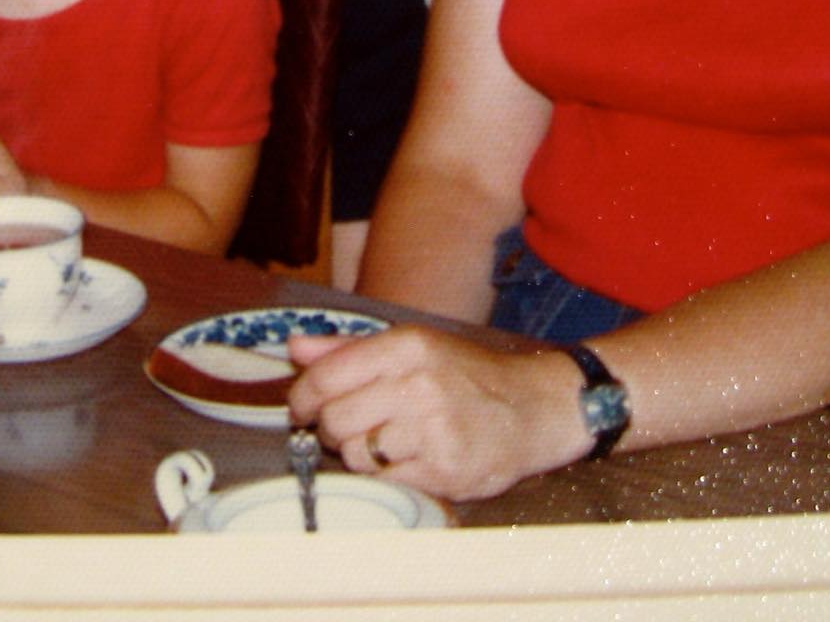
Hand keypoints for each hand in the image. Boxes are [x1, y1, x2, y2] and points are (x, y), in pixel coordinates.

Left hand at [285, 326, 584, 502]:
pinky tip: (412, 459)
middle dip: (333, 430)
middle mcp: (419, 384)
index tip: (304, 408)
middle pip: (335, 420)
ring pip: (356, 455)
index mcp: (407, 346)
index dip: (304, 398)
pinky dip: (390, 476)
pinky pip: (386, 481)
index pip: (325, 377)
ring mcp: (433, 429)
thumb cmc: (468, 377)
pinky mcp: (445, 470)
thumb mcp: (414, 346)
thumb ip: (349, 348)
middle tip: (353, 427)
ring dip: (362, 455)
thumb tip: (294, 347)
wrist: (535, 409)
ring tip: (389, 442)